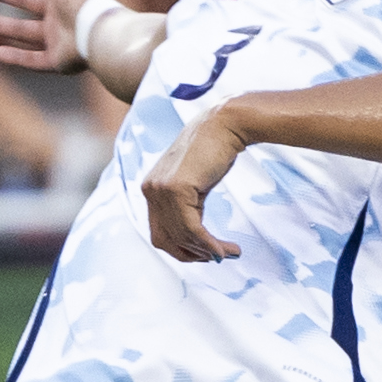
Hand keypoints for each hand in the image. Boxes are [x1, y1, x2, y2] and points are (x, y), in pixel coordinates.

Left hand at [143, 108, 245, 262]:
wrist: (225, 125)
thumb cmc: (214, 150)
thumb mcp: (192, 181)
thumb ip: (185, 204)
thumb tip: (192, 237)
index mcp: (150, 188)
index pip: (159, 232)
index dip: (182, 250)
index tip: (206, 254)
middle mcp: (150, 189)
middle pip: (166, 239)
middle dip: (194, 254)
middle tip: (220, 257)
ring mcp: (160, 189)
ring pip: (181, 237)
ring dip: (207, 251)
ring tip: (231, 252)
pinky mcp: (176, 189)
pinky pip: (191, 229)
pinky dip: (208, 244)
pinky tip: (225, 248)